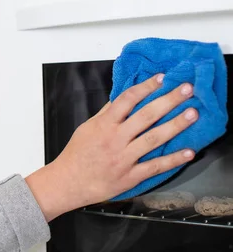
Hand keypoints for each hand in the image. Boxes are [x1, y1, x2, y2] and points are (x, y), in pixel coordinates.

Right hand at [26, 74, 196, 221]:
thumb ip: (106, 113)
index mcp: (104, 125)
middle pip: (146, 116)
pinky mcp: (130, 176)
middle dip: (168, 101)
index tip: (160, 78)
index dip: (145, 87)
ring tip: (192, 114)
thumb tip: (122, 98)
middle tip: (186, 89)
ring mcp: (124, 158)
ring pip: (154, 139)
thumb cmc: (77, 154)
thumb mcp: (87, 128)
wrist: (68, 182)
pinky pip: (155, 166)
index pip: (127, 100)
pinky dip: (173, 159)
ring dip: (175, 125)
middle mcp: (116, 139)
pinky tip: (188, 151)